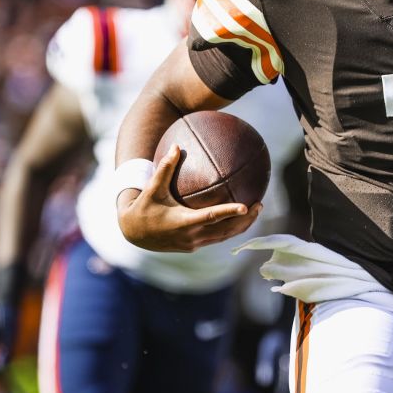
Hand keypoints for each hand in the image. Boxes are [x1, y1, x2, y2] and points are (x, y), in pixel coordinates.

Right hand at [117, 145, 261, 251]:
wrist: (133, 233)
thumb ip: (165, 168)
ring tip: (255, 210)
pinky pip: (217, 238)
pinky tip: (239, 218)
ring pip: (224, 237)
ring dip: (241, 226)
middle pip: (226, 230)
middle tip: (259, 204)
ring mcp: (193, 243)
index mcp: (184, 222)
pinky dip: (230, 230)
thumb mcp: (152, 188)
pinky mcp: (193, 246)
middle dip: (245, 219)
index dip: (230, 212)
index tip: (246, 206)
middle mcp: (191, 236)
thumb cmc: (144, 208)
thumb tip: (175, 146)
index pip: (212, 217)